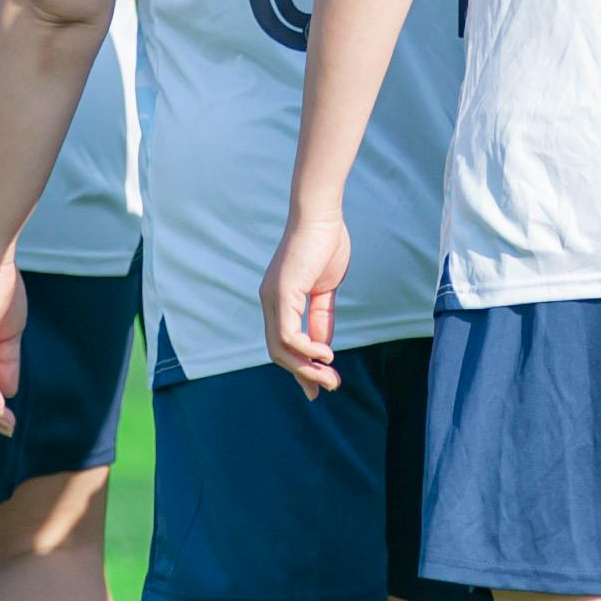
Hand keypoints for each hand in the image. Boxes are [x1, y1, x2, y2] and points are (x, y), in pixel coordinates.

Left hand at [261, 208, 350, 395]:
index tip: (322, 385)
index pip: (283, 343)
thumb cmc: (325, 243)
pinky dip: (306, 349)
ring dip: (305, 368)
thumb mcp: (325, 290)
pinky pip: (287, 334)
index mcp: (279, 300)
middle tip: (330, 386)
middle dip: (304, 374)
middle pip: (278, 352)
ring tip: (330, 377)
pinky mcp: (282, 293)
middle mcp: (270, 301)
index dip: (301, 366)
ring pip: (280, 348)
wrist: (322, 214)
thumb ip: (322, 317)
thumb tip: (322, 349)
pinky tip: (326, 353)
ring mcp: (273, 297)